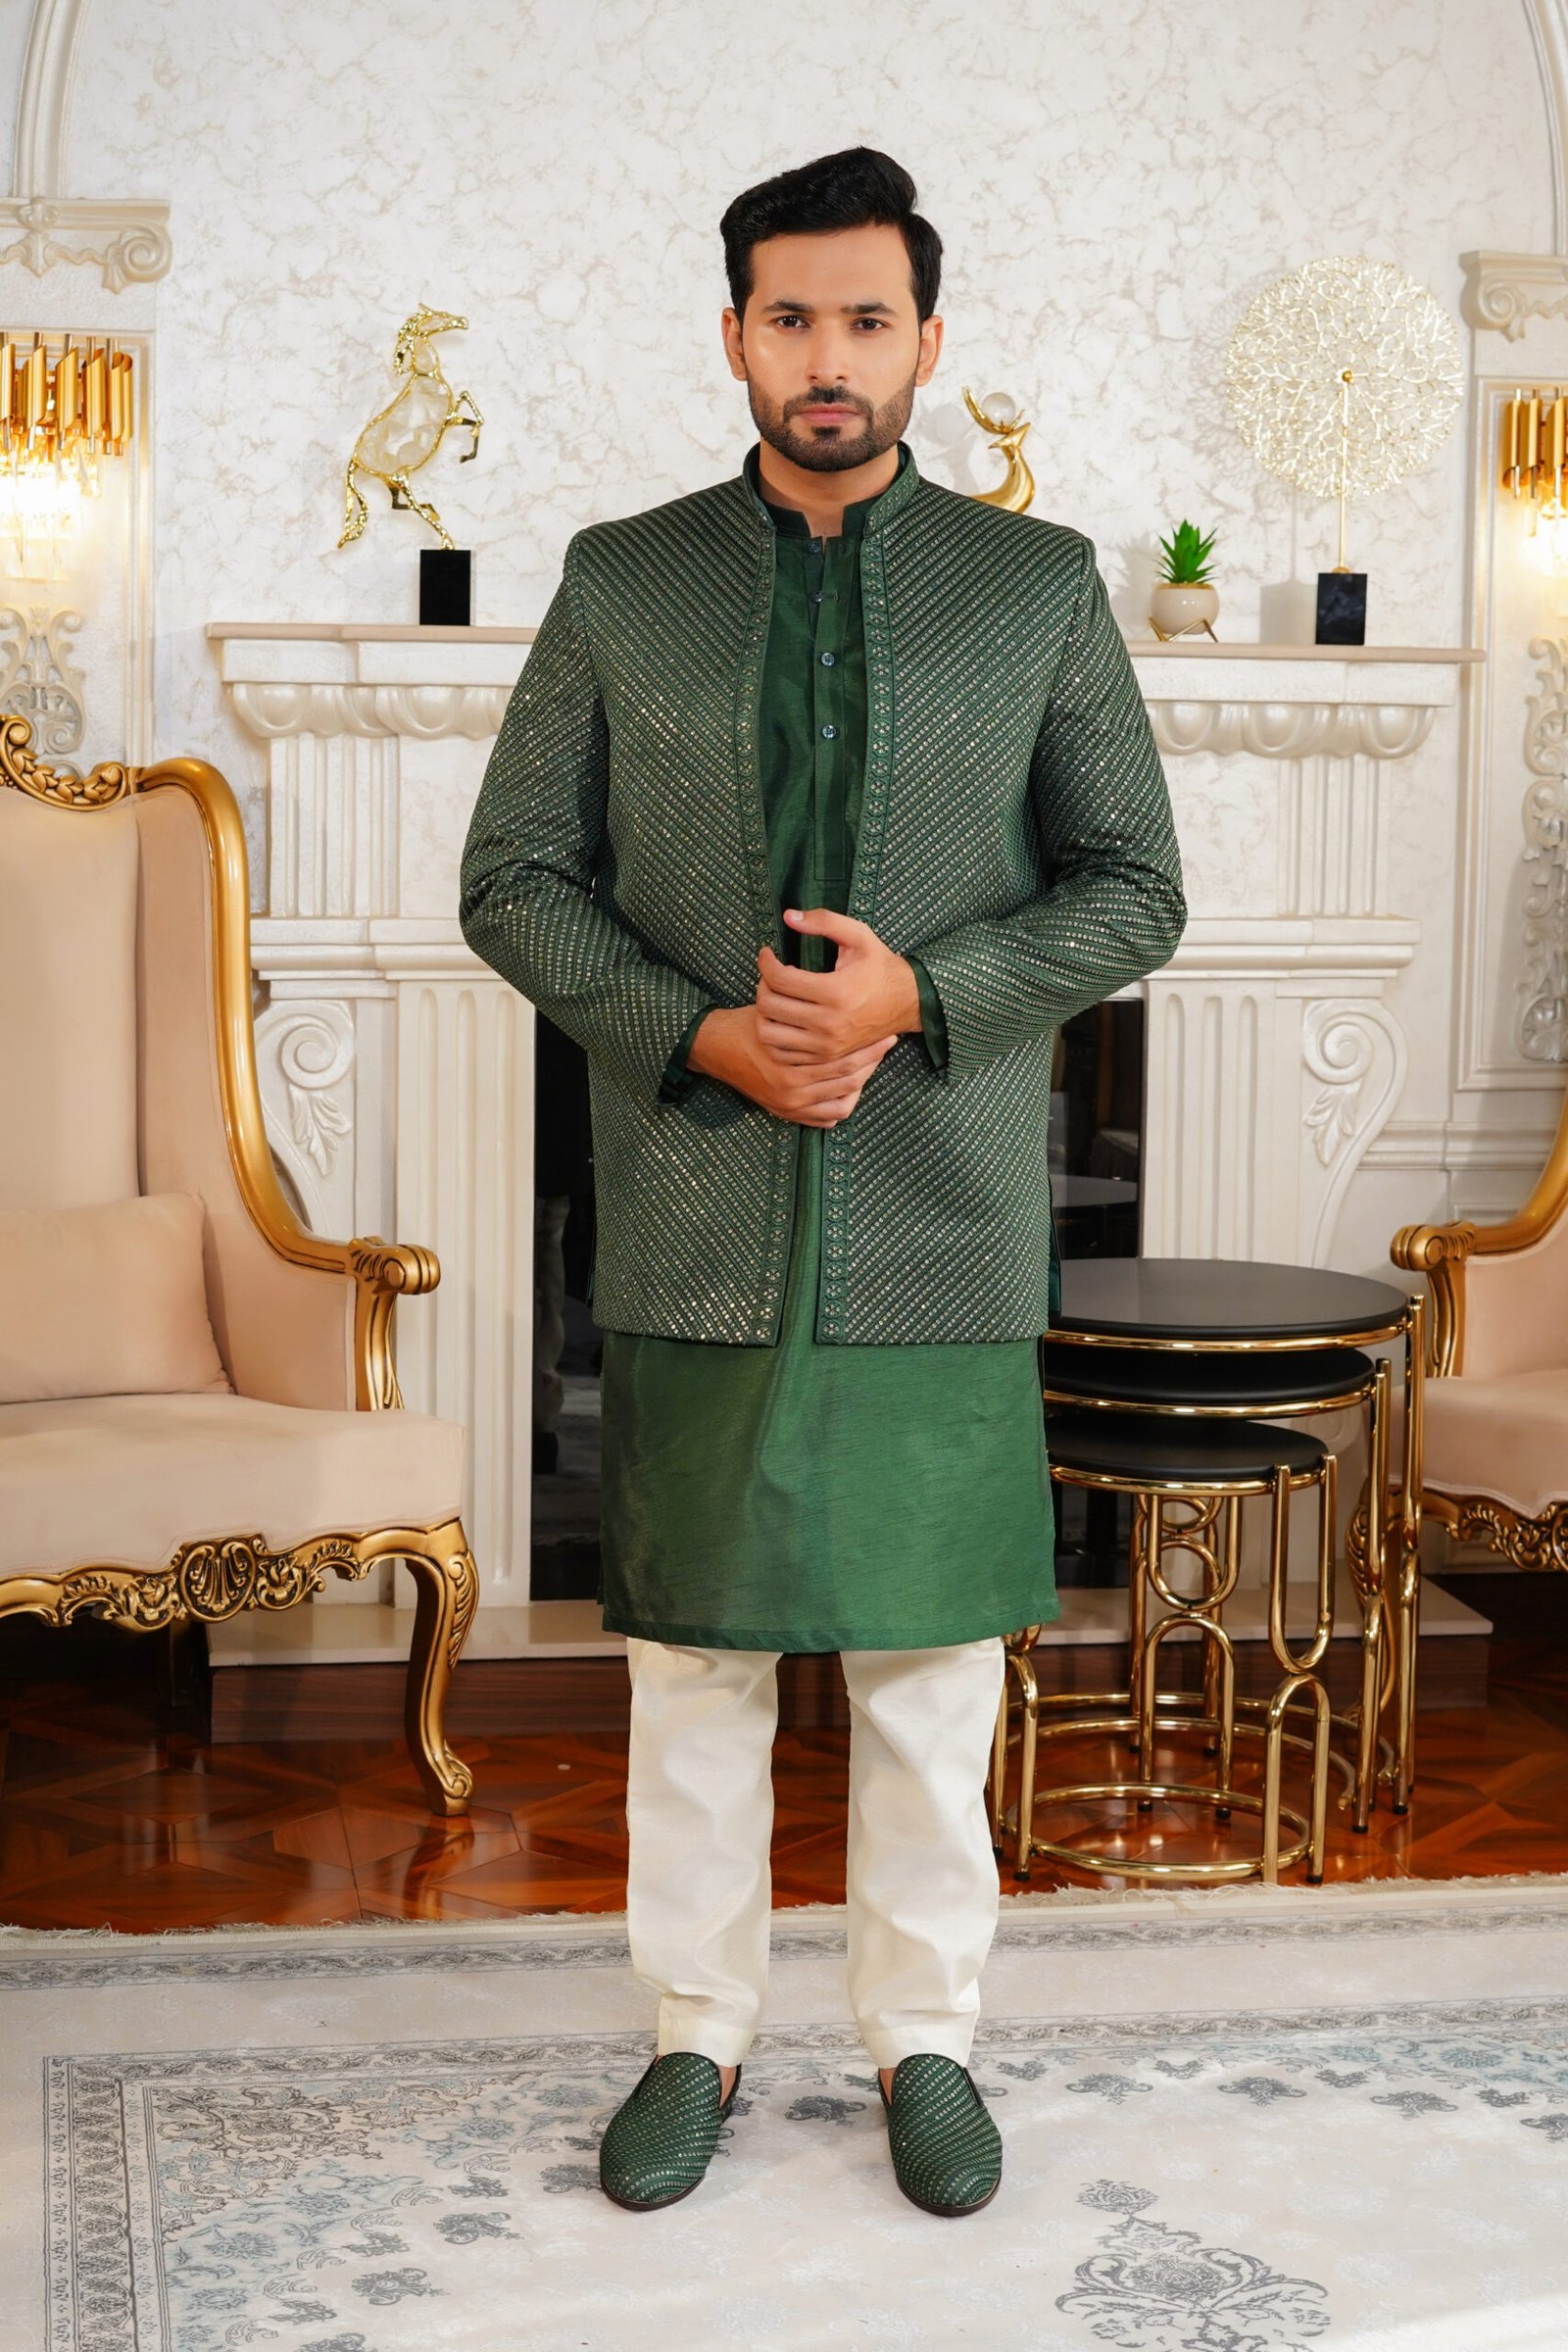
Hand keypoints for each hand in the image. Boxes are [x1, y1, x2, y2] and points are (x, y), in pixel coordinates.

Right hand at [688, 1004, 896, 1126]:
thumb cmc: (750, 1023)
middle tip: (886, 1044)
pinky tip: (850, 1088)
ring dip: (861, 1083)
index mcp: (791, 1059)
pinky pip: (826, 1119)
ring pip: (844, 1101)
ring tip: (871, 1065)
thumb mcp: (777, 1008)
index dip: (869, 1045)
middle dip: (873, 1061)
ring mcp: (790, 1104)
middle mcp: (792, 1086)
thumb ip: (807, 1009)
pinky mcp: (786, 1113)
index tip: (884, 1032)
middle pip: (850, 1078)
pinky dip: (841, 1105)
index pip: (844, 1056)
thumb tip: (846, 998)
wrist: (717, 1047)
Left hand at [755, 908, 921, 1064]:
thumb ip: (825, 921)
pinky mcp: (825, 1057)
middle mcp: (828, 1023)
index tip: (767, 953)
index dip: (765, 962)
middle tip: (770, 974)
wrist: (906, 1003)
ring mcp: (826, 1045)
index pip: (780, 979)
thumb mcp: (859, 936)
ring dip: (763, 1012)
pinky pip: (782, 1052)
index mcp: (835, 992)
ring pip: (769, 1033)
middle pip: (770, 1005)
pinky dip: (774, 1034)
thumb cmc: (880, 966)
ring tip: (775, 996)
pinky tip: (782, 1017)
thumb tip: (789, 917)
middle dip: (762, 984)